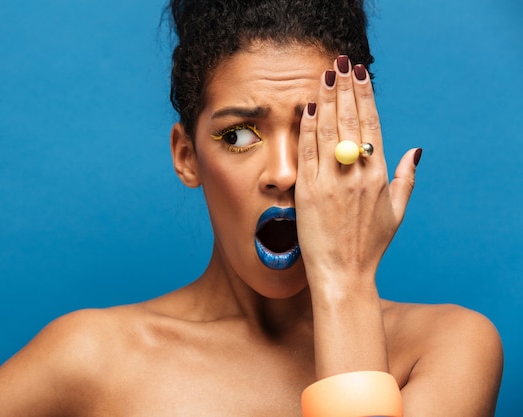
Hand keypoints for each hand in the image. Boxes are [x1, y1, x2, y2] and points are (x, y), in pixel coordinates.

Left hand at [295, 56, 419, 289]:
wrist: (343, 274)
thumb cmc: (369, 245)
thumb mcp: (396, 212)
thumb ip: (407, 179)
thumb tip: (416, 151)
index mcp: (379, 175)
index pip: (372, 125)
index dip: (365, 97)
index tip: (360, 76)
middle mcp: (356, 174)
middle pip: (350, 121)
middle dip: (344, 88)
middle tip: (340, 64)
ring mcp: (331, 181)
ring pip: (328, 131)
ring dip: (325, 100)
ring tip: (324, 76)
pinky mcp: (308, 191)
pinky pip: (306, 152)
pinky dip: (306, 128)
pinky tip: (306, 108)